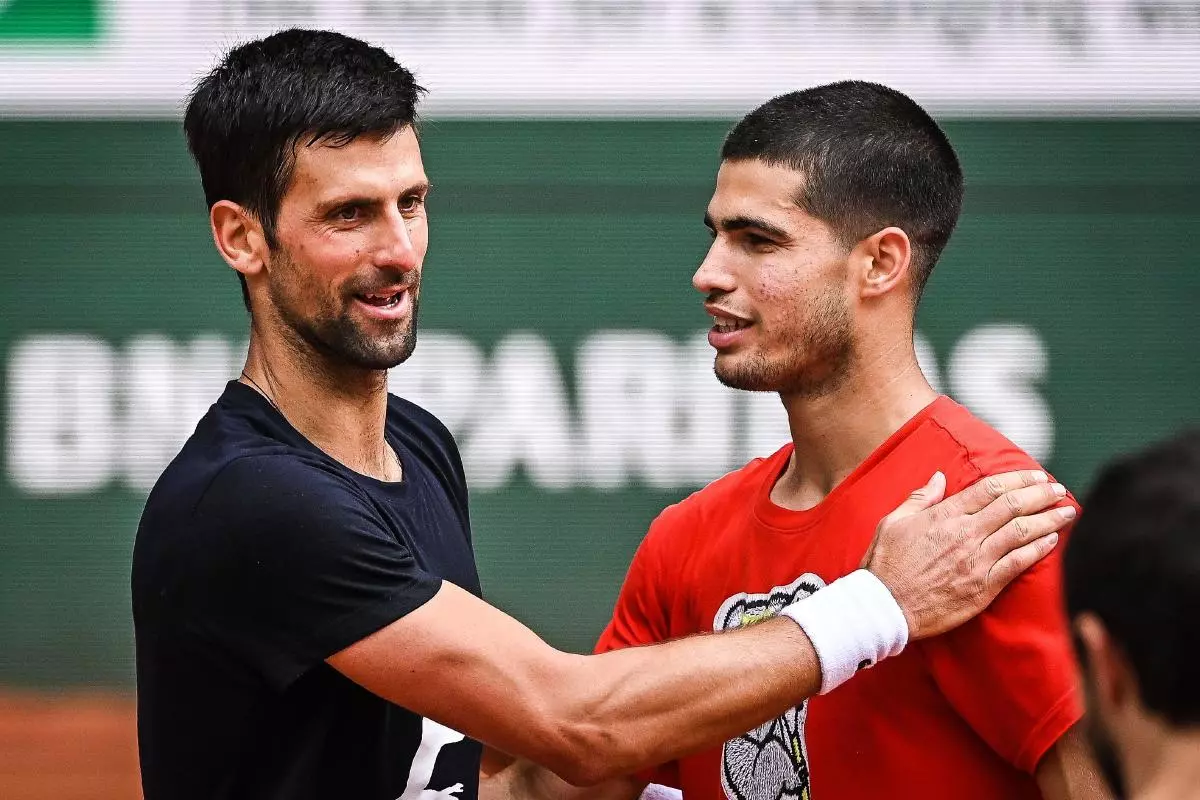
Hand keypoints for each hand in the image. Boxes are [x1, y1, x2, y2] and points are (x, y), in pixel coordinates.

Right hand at [861, 470, 1072, 639]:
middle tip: (1058, 488)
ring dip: (1048, 518)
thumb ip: (920, 498)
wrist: (885, 606)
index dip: (1017, 479)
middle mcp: (965, 535)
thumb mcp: (892, 522)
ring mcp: (976, 561)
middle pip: (1012, 506)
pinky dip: (1038, 550)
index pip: (990, 489)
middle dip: (1040, 494)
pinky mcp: (983, 587)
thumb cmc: (885, 564)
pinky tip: (1052, 540)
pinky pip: (1018, 564)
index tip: (1035, 474)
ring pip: (1021, 532)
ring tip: (1067, 510)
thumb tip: (939, 477)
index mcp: (944, 516)